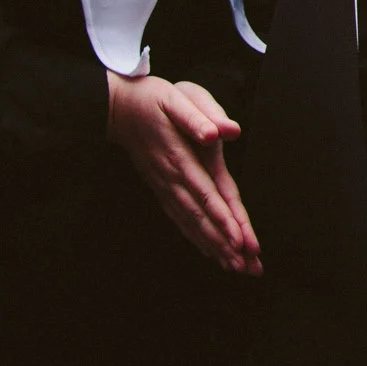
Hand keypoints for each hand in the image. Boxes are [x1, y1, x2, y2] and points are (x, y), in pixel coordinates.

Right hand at [106, 73, 261, 274]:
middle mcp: (174, 178)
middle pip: (202, 218)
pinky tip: (209, 251)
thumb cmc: (155, 99)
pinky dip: (195, 237)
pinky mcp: (161, 188)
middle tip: (248, 268)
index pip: (208, 195)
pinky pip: (180, 218)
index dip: (224, 220)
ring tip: (235, 267)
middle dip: (225, 244)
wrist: (118, 107)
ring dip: (213, 246)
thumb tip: (223, 132)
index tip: (240, 243)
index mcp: (183, 158)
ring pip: (191, 223)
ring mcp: (165, 186)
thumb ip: (202, 116)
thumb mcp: (180, 98)